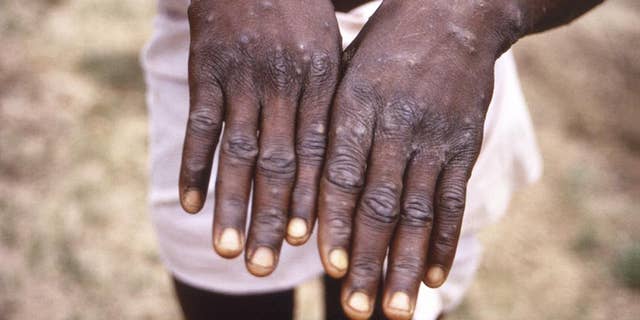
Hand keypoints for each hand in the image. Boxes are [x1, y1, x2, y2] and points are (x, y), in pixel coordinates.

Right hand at [179, 0, 340, 275]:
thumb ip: (331, 102)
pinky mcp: (207, 68)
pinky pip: (200, 124)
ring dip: (231, 204)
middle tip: (263, 266)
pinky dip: (194, 165)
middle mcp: (284, 83)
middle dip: (271, 217)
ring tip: (226, 249)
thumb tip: (339, 163)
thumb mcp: (329, 49)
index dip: (311, 199)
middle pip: (277, 162)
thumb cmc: (301, 15)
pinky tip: (191, 203)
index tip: (306, 243)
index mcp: (321, 80)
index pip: (317, 152)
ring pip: (237, 150)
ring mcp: (243, 76)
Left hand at [317, 1, 517, 317]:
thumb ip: (327, 123)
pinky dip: (444, 240)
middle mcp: (396, 125)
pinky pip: (454, 199)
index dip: (334, 222)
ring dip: (405, 264)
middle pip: (379, 204)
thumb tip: (300, 183)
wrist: (454, 13)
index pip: (341, 174)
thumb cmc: (385, 46)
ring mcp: (434, 138)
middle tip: (355, 309)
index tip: (327, 266)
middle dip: (367, 260)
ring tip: (394, 309)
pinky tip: (433, 276)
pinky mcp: (463, 145)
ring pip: (418, 212)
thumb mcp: (346, 70)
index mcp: (356, 105)